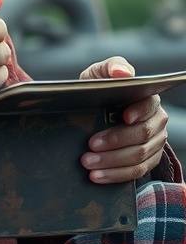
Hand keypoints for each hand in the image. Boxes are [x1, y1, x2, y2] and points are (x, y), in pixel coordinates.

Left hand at [79, 56, 168, 182]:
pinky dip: (115, 175)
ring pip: (139, 157)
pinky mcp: (147, 161)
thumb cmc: (98, 89)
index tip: (124, 116)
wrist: (92, 112)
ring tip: (88, 163)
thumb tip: (123, 73)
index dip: (139, 111)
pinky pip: (136, 172)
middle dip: (115, 142)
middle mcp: (156, 121)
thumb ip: (111, 67)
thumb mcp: (99, 74)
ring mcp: (154, 143)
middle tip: (90, 146)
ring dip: (112, 162)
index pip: (149, 105)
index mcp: (148, 99)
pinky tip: (97, 177)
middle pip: (142, 135)